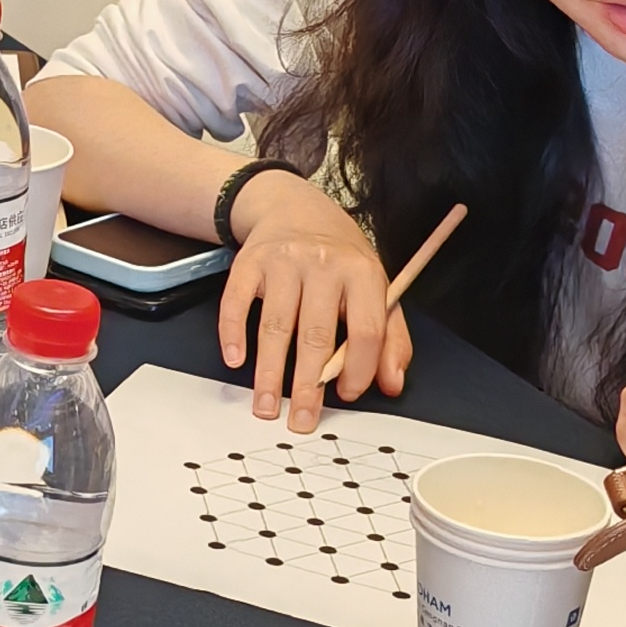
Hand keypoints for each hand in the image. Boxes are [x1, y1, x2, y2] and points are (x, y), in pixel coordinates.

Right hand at [215, 173, 408, 432]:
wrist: (294, 206)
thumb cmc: (339, 256)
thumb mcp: (375, 286)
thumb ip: (390, 337)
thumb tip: (392, 384)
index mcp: (362, 272)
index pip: (365, 329)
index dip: (358, 369)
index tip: (346, 395)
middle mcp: (323, 264)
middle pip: (315, 334)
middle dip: (308, 385)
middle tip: (301, 420)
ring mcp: (283, 261)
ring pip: (275, 326)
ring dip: (268, 373)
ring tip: (265, 407)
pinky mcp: (249, 262)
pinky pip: (236, 302)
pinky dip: (232, 333)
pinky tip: (235, 360)